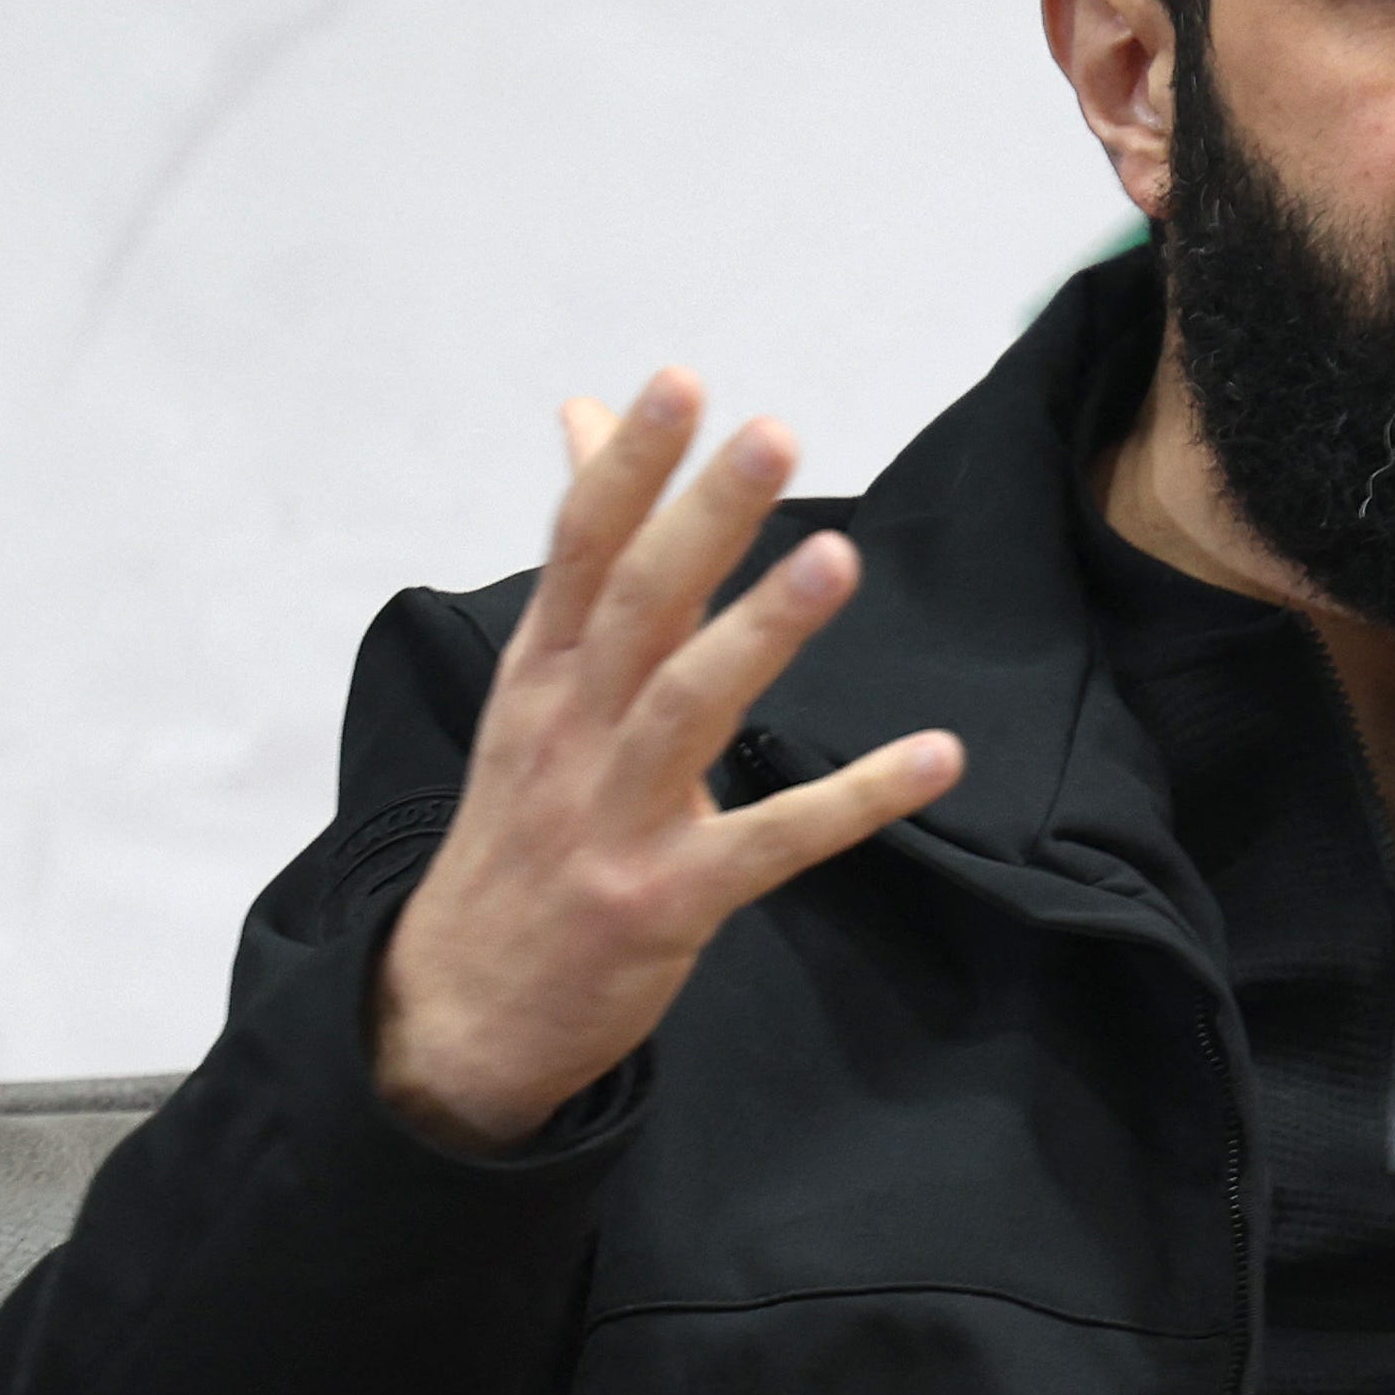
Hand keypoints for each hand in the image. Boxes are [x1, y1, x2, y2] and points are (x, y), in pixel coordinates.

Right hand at [372, 375, 963, 1153]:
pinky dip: (854, 800)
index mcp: (542, 673)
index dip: (629, 465)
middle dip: (704, 518)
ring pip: (688, 707)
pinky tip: (935, 757)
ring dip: (763, 632)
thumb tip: (584, 418)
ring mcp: (612, 818)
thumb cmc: (522, 828)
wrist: (459, 1011)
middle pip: (638, 606)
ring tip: (836, 559)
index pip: (581, 548)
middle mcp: (569, 731)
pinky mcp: (666, 900)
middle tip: (772, 434)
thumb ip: (584, 557)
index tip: (682, 382)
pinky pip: (772, 843)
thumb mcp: (532, 688)